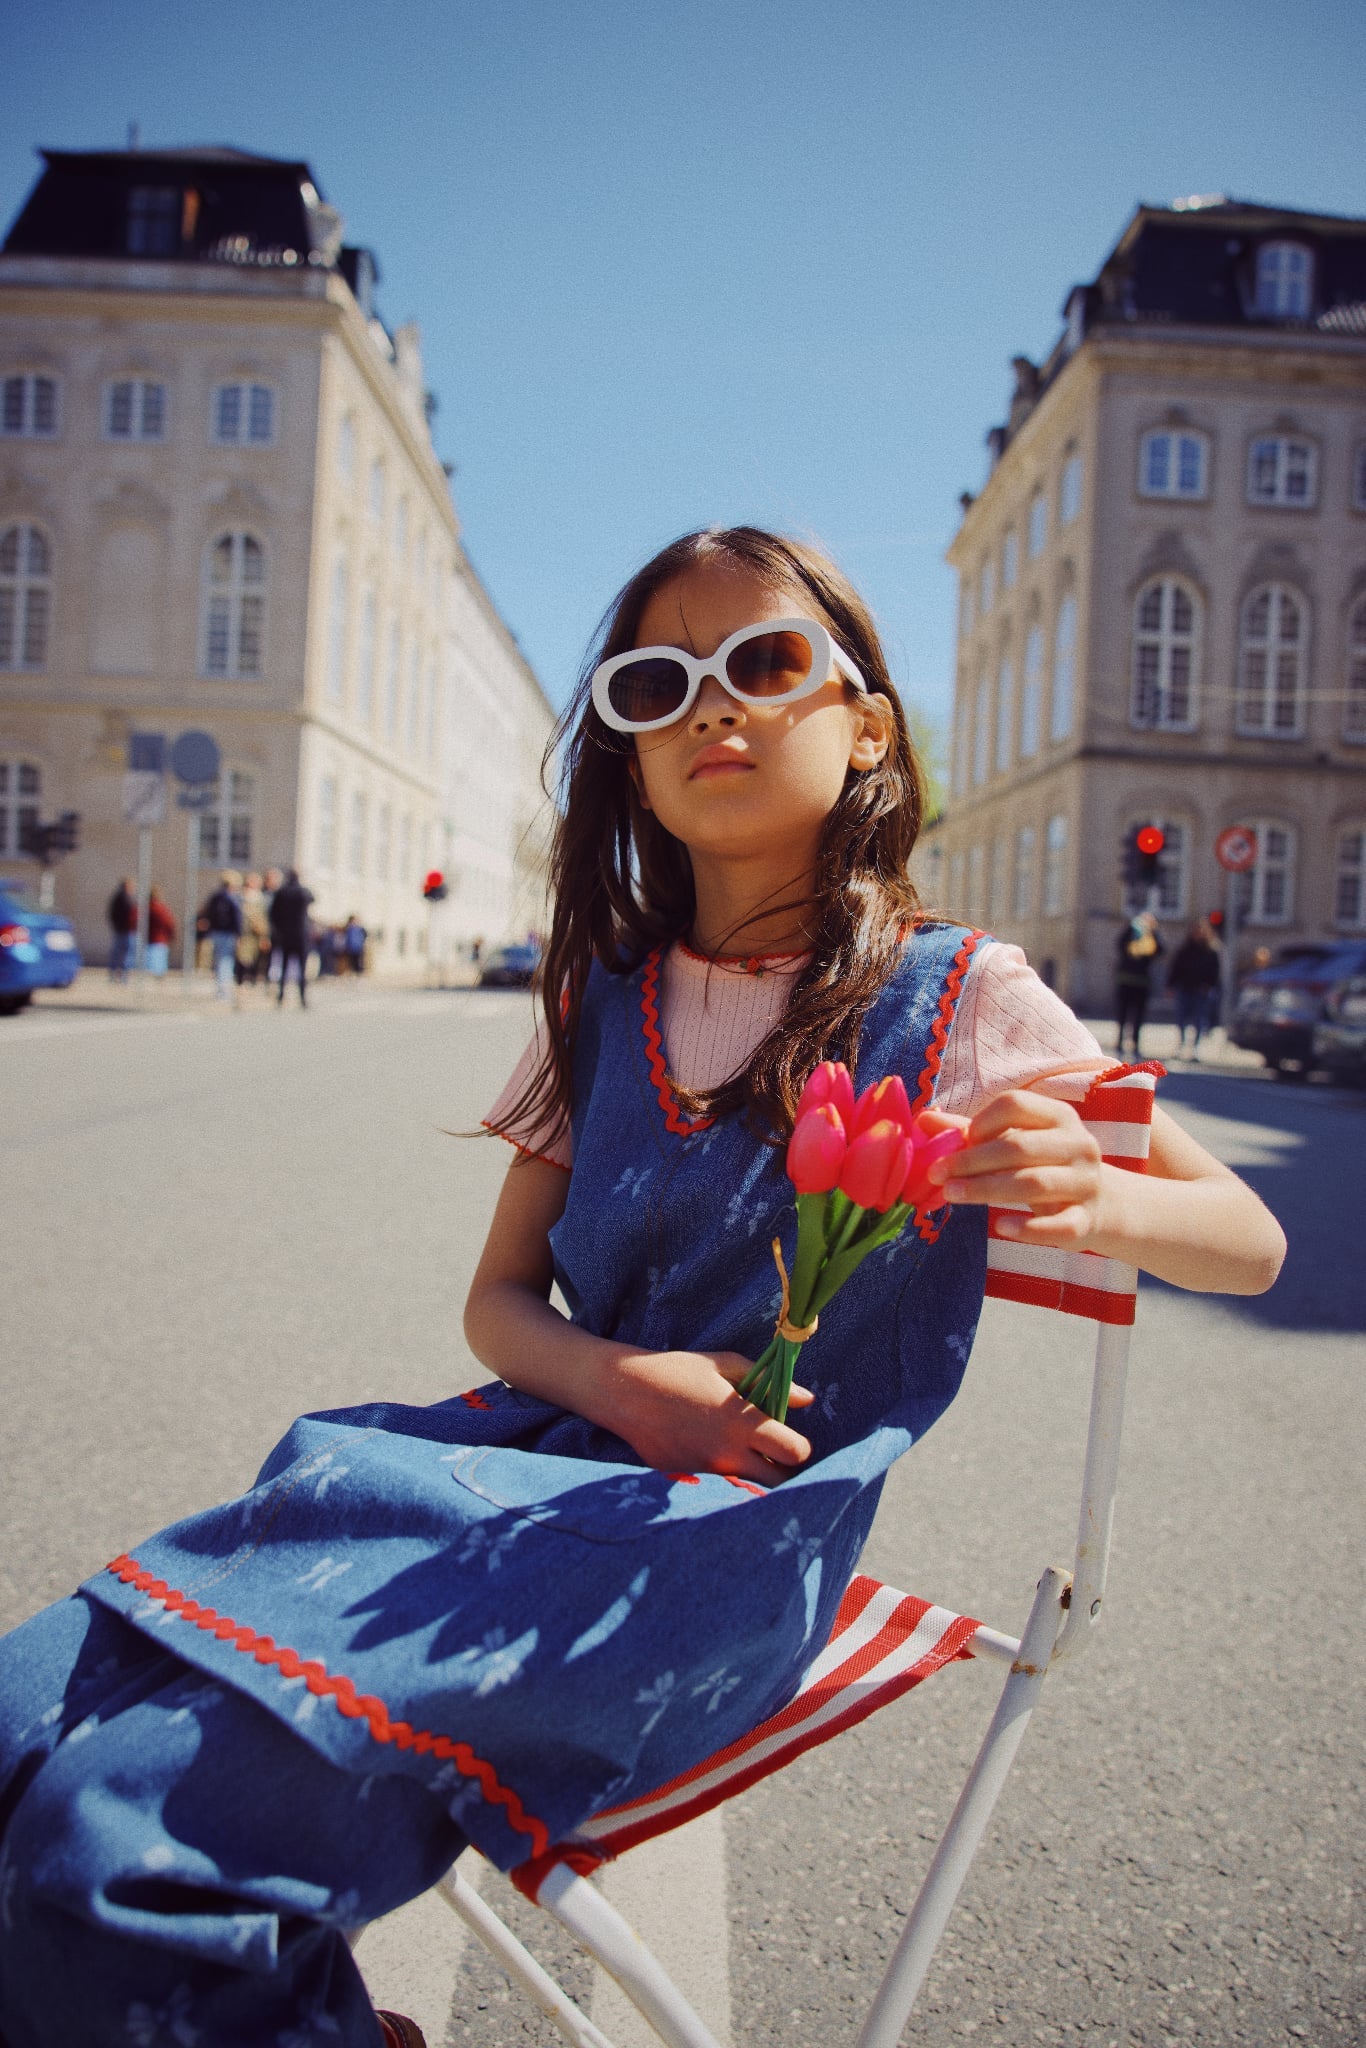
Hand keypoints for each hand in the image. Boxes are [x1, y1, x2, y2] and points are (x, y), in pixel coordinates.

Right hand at [607, 1347, 812, 1484]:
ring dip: (750, 1467)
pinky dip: (718, 1465)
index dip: (800, 1448)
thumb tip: (807, 1399)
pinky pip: (715, 1477)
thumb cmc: (677, 1370)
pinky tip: (701, 1441)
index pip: (794, 1453)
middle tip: (774, 1452)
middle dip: (782, 1470)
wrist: (623, 1391)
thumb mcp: (724, 1364)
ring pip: (745, 1481)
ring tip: (733, 1440)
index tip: (792, 1439)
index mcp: (741, 1424)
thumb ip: (768, 1382)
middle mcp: (727, 1454)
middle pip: (777, 1482)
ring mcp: (706, 1469)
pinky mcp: (685, 1476)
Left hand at [918, 1093, 1116, 1250]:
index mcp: (1058, 1116)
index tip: (961, 1140)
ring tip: (951, 1195)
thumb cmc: (1045, 1165)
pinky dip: (1029, 1229)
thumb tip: (922, 1120)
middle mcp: (1078, 1144)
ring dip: (987, 1189)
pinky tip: (1000, 1227)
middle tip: (937, 1174)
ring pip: (1034, 1183)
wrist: (1102, 1203)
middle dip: (972, 1161)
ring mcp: (1086, 1183)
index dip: (982, 1120)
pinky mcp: (1087, 1220)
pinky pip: (1059, 1225)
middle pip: (1018, 1146)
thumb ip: (971, 1132)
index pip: (1016, 1104)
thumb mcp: (1015, 1142)